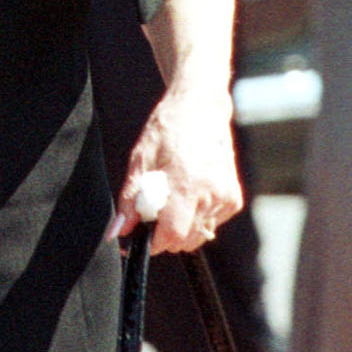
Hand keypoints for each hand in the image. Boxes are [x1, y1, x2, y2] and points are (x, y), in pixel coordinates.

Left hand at [114, 85, 243, 253]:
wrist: (200, 109)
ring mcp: (226, 197)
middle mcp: (211, 194)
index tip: (144, 235)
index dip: (155, 242)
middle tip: (156, 209)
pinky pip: (211, 224)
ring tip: (174, 196)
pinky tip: (190, 193)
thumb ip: (129, 203)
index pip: (173, 236)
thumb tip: (117, 233)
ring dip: (182, 226)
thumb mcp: (139, 164)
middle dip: (166, 234)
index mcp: (186, 186)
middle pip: (186, 241)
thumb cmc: (167, 132)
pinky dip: (197, 218)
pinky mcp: (234, 199)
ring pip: (199, 235)